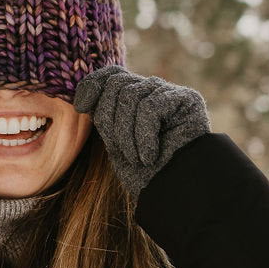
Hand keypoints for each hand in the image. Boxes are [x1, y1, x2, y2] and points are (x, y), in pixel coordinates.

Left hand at [73, 65, 209, 199]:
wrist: (174, 192)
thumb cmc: (145, 173)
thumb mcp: (115, 141)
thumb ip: (104, 114)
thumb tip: (84, 95)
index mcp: (135, 98)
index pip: (110, 74)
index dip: (92, 85)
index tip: (81, 106)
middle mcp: (153, 90)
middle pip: (116, 84)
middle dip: (111, 121)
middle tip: (124, 153)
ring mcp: (170, 92)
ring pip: (131, 95)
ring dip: (127, 134)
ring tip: (139, 159)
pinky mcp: (187, 98)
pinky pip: (149, 107)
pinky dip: (144, 136)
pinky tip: (151, 155)